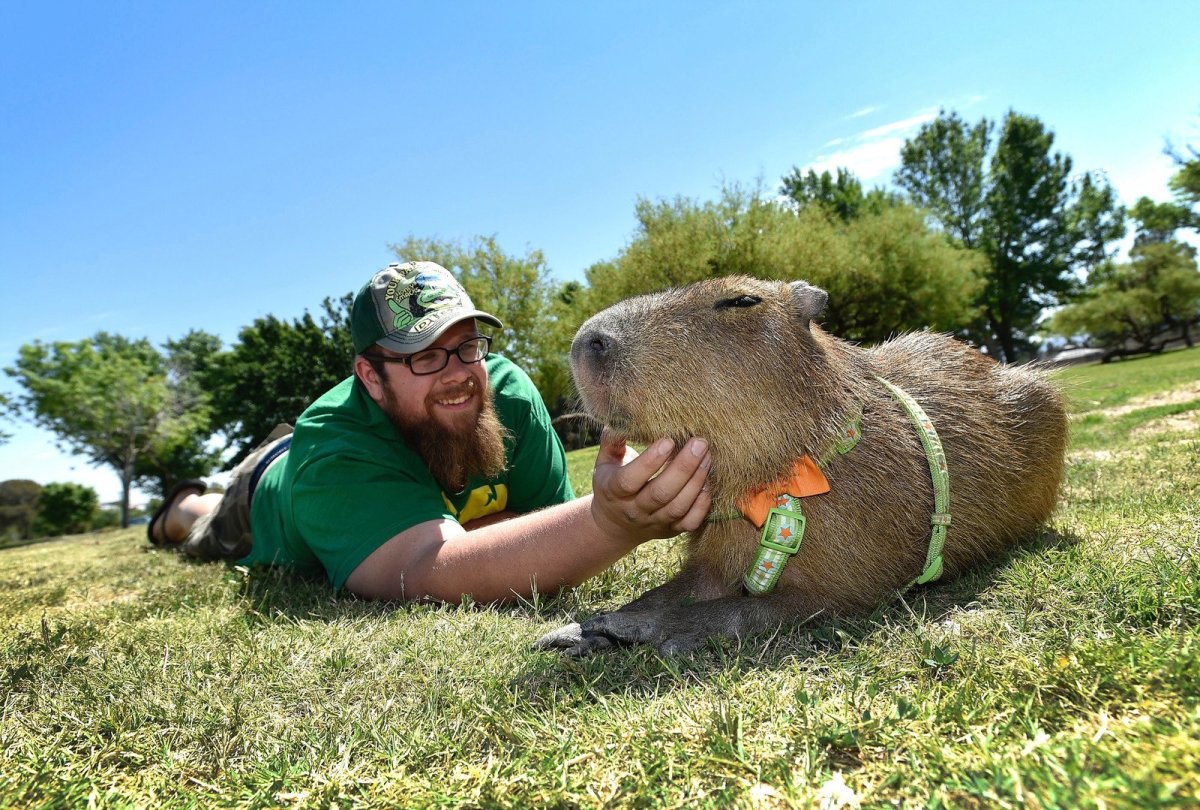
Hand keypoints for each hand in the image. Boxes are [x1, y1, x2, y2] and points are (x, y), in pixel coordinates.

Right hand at [590, 428, 711, 546]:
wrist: (614, 525)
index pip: (630, 480)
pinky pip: (690, 522)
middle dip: (683, 467)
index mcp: (613, 491)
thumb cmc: (611, 483)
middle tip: (699, 443)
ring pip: (678, 506)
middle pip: (660, 493)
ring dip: (696, 481)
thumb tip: (618, 420)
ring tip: (708, 456)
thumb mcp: (604, 463)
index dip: (649, 461)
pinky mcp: (670, 531)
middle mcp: (634, 510)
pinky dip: (702, 503)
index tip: (668, 440)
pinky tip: (707, 481)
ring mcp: (654, 522)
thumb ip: (611, 442)